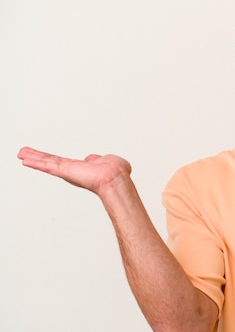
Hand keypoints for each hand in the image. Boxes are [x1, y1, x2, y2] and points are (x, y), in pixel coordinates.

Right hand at [17, 147, 131, 195]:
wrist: (114, 178)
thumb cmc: (116, 172)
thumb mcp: (107, 161)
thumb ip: (99, 160)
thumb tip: (94, 158)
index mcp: (83, 168)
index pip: (64, 162)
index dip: (54, 160)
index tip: (44, 158)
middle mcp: (73, 170)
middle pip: (51, 162)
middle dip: (38, 157)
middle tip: (25, 153)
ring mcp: (68, 171)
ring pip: (47, 162)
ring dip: (34, 157)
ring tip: (21, 154)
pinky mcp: (64, 170)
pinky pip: (47, 165)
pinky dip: (36, 161)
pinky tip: (25, 159)